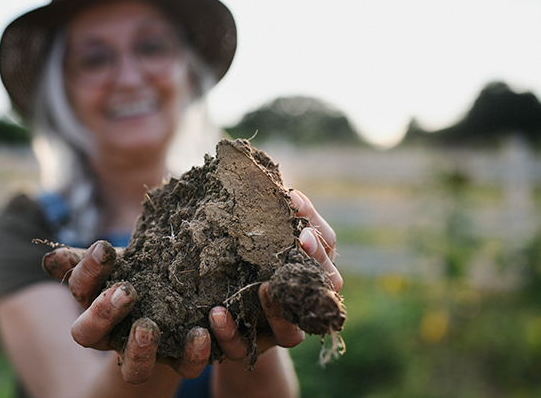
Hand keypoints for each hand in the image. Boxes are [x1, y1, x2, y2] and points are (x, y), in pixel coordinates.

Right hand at [42, 241, 208, 382]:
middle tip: (125, 290)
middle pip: (92, 336)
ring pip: (135, 370)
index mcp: (93, 307)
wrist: (177, 294)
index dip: (88, 272)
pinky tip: (200, 331)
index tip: (105, 248)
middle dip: (104, 314)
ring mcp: (145, 355)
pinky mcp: (180, 361)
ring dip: (140, 351)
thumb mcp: (118, 262)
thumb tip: (51, 259)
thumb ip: (87, 260)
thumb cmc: (139, 272)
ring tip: (148, 327)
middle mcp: (113, 338)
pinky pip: (185, 367)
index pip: (79, 292)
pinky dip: (194, 353)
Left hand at [210, 189, 341, 359]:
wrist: (216, 302)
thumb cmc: (251, 258)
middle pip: (318, 298)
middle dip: (309, 274)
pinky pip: (241, 346)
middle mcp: (300, 309)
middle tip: (298, 248)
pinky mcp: (246, 348)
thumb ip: (285, 220)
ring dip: (277, 311)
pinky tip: (216, 313)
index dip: (318, 244)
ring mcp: (276, 333)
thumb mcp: (268, 237)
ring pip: (289, 334)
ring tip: (263, 287)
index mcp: (309, 278)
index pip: (326, 261)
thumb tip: (290, 194)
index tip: (302, 227)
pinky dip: (229, 331)